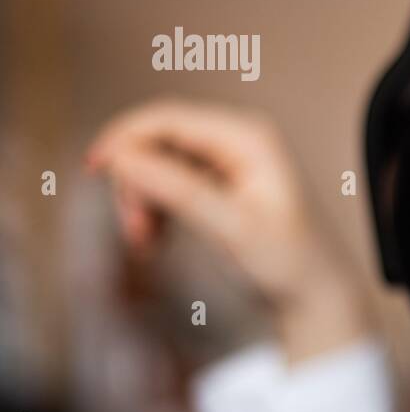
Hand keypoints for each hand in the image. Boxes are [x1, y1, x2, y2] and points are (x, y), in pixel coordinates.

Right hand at [84, 97, 372, 363]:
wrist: (314, 294)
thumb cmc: (287, 262)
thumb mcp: (232, 228)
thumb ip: (179, 190)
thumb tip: (123, 158)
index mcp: (250, 137)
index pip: (169, 117)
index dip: (125, 137)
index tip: (93, 170)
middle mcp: (240, 137)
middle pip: (159, 138)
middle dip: (136, 180)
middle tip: (134, 231)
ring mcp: (230, 157)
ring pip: (159, 161)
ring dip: (142, 197)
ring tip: (146, 243)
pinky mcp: (221, 180)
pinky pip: (170, 179)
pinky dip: (155, 205)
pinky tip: (155, 237)